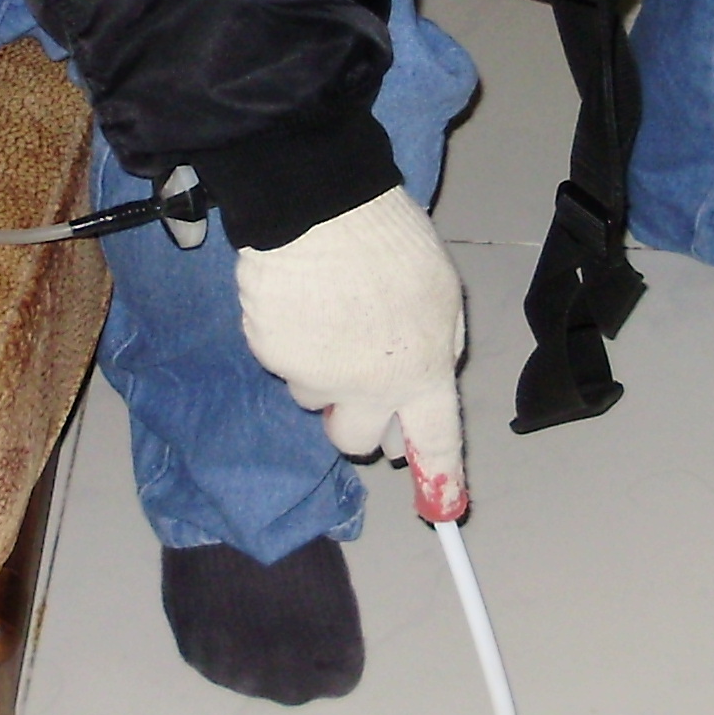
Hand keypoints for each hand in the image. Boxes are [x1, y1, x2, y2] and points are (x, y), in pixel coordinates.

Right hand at [233, 187, 468, 521]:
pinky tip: (300, 299)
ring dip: (319, 368)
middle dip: (353, 416)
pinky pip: (281, 361)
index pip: (434, 438)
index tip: (441, 509)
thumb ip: (437, 347)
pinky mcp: (272, 356)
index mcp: (422, 370)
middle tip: (353, 373)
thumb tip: (423, 382)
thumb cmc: (390, 240)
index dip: (438, 477)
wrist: (321, 205)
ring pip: (312, 396)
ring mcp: (315, 376)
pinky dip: (288, 338)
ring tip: (327, 310)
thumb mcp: (442, 293)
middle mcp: (369, 387)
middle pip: (354, 439)